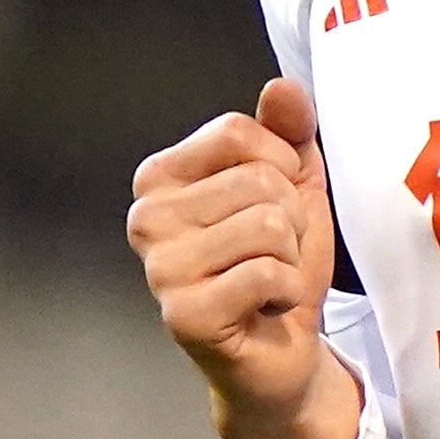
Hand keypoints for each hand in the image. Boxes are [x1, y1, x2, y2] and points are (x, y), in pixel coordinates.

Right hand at [127, 80, 362, 438]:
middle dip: (289, 219)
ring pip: (266, 224)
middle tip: (272, 254)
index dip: (282, 166)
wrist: (281, 351)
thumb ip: (288, 131)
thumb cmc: (278, 262)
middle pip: (257, 179)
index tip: (276, 206)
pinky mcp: (183, 313)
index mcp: (160, 178)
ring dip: (288, 256)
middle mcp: (146, 218)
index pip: (237, 131)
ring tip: (267, 278)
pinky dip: (284, 289)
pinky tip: (265, 306)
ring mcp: (160, 268)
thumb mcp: (293, 184)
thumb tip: (282, 87)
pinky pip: (265, 271)